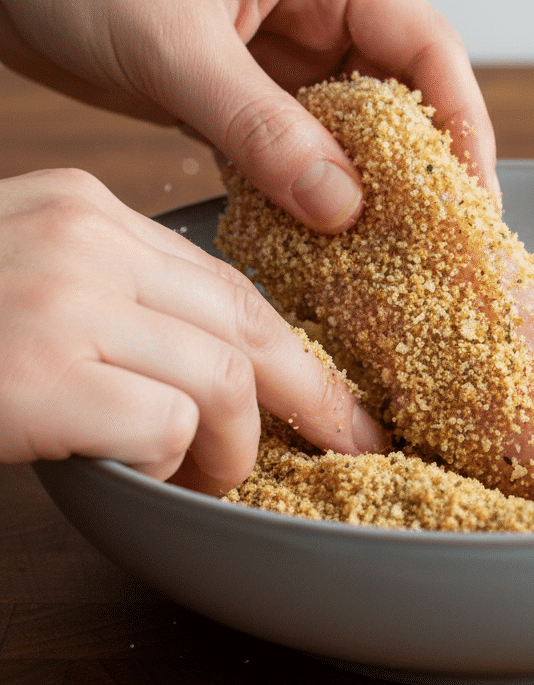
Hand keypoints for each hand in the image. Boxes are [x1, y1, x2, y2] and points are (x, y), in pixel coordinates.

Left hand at [0, 0, 497, 233]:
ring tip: (390, 250)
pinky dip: (312, 188)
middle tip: (441, 239)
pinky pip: (302, 145)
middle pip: (404, 92)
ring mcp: (283, 49)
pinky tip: (320, 232)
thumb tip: (343, 204)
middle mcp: (318, 3)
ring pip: (353, 127)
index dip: (461, 124)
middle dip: (423, 166)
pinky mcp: (249, 87)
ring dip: (367, 186)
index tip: (474, 197)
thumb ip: (262, 127)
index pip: (427, 45)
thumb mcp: (176, 45)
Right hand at [0, 169, 389, 492]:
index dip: (281, 342)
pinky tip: (149, 479)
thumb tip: (216, 362)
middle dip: (307, 390)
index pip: (221, 277)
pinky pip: (167, 426)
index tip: (320, 386)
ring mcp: (57, 300)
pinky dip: (175, 467)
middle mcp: (78, 237)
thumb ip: (111, 299)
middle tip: (350, 436)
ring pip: (222, 377)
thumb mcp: (28, 281)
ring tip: (219, 478)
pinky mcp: (36, 372)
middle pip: (243, 319)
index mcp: (79, 206)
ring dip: (237, 445)